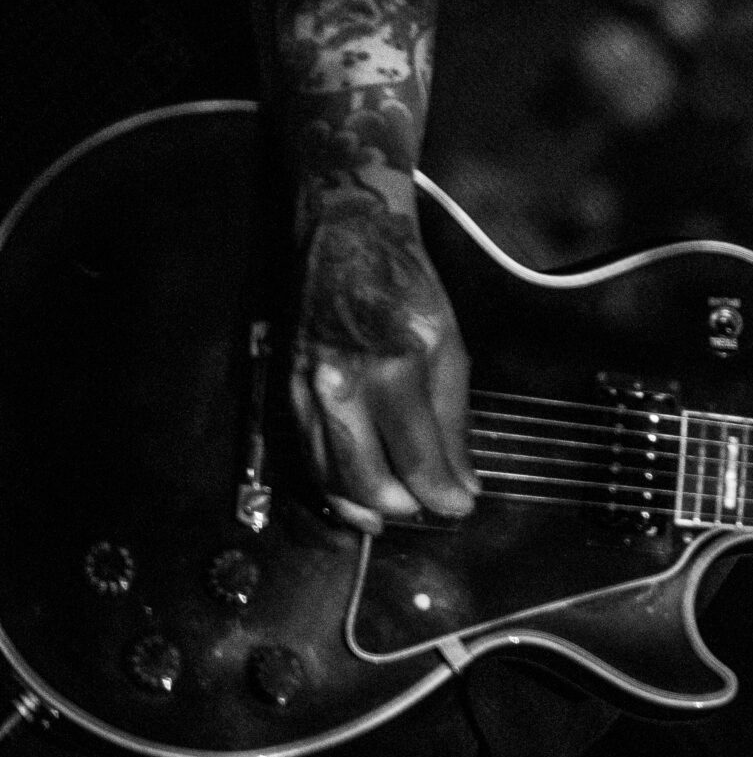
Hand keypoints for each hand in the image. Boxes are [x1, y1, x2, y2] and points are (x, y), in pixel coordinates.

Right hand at [290, 198, 477, 532]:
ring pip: (332, 477)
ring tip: (394, 514)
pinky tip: (355, 498)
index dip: (442, 495)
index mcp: (398, 367)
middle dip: (404, 507)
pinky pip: (309, 456)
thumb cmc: (408, 289)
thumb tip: (463, 481)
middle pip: (368, 480)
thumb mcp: (450, 345)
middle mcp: (346, 385)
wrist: (346, 242)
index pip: (418, 458)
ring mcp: (308, 391)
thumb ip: (454, 419)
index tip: (461, 509)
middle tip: (430, 510)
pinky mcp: (285, 393)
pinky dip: (333, 484)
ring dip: (365, 506)